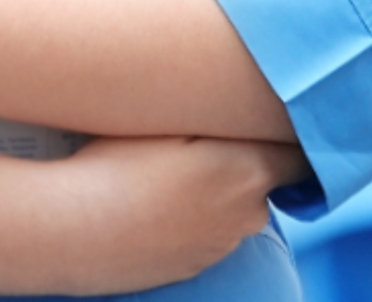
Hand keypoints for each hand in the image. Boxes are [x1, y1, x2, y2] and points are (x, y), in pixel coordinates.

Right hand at [46, 134, 303, 295]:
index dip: (288, 134)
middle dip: (239, 158)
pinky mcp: (189, 267)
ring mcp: (217, 247)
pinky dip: (188, 216)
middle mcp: (245, 216)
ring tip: (162, 170)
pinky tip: (149, 201)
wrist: (71, 231)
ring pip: (230, 207)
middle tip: (194, 136)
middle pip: (261, 179)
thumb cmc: (118, 163)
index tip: (270, 116)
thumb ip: (222, 112)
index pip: (299, 155)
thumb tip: (256, 103)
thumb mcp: (170, 119)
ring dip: (212, 189)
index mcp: (250, 173)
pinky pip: (203, 232)